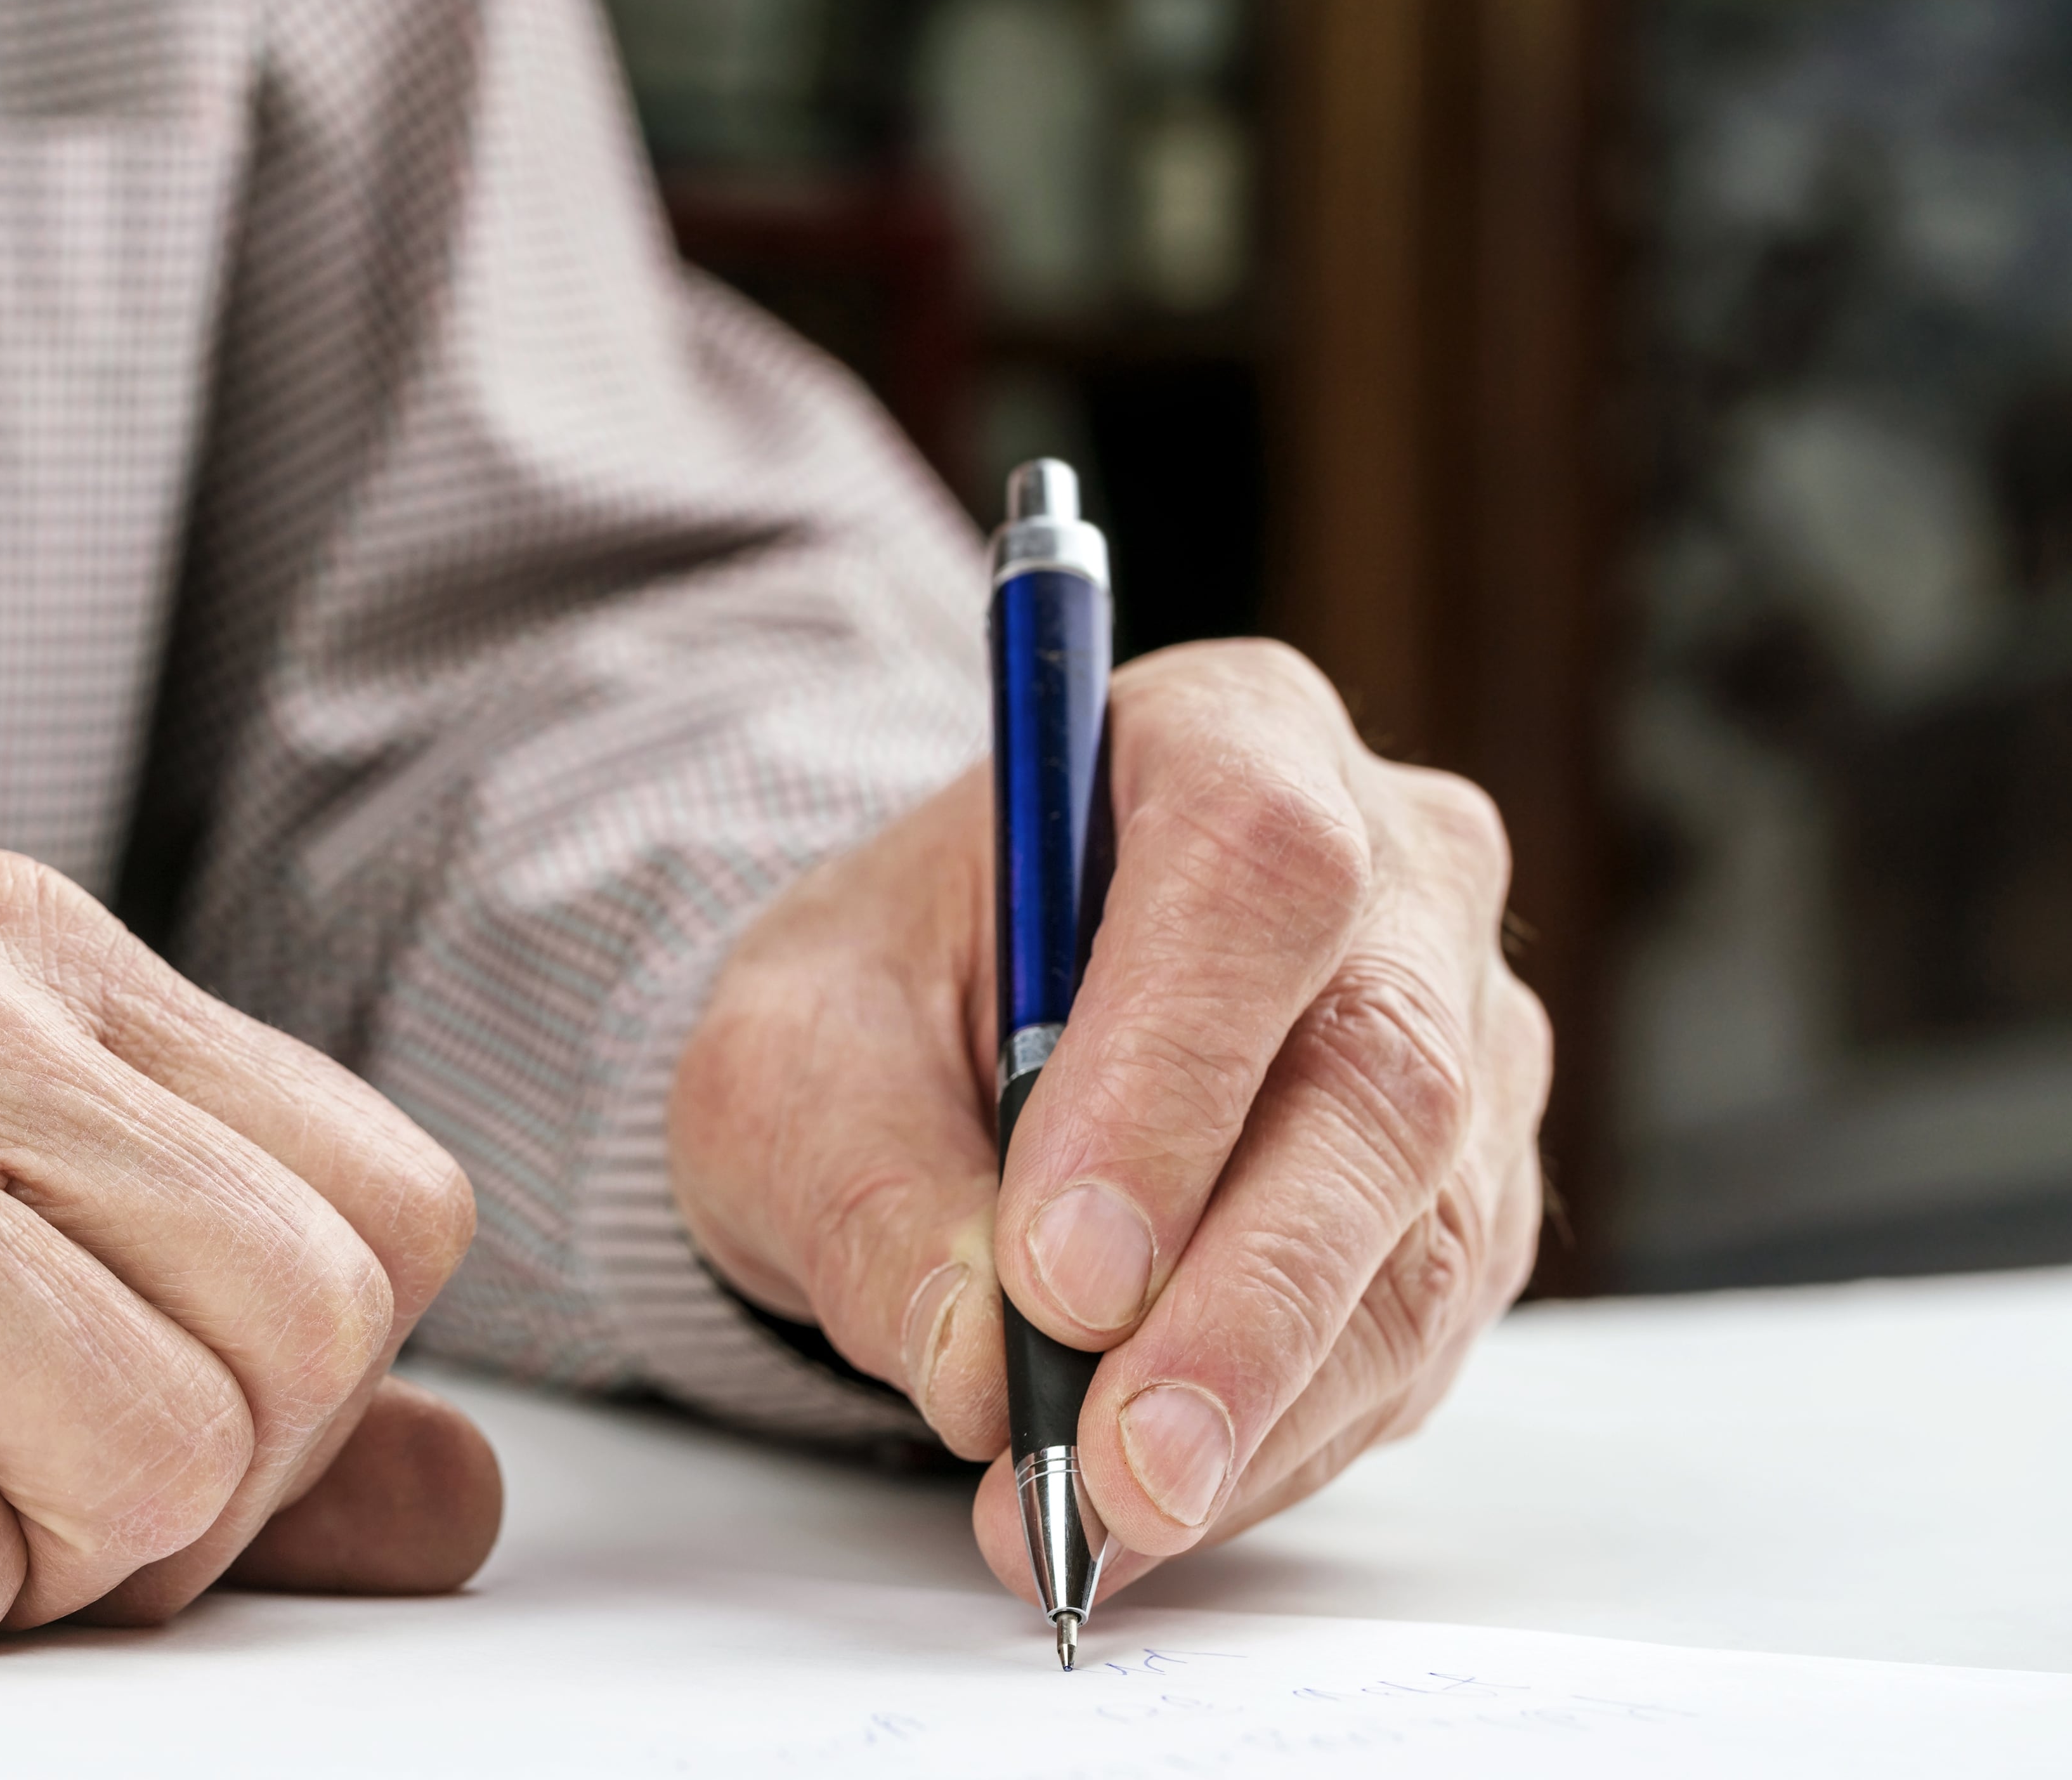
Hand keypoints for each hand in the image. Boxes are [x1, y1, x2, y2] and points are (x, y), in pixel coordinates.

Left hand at [669, 639, 1546, 1596]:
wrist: (942, 1046)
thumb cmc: (880, 1003)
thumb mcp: (786, 1060)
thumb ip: (866, 1191)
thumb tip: (978, 1371)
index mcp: (1227, 735)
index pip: (1253, 872)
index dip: (1170, 1081)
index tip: (1060, 1273)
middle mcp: (1396, 868)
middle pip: (1382, 1077)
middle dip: (1241, 1302)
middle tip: (1113, 1468)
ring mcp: (1465, 1036)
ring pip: (1425, 1236)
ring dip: (1262, 1408)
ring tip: (1098, 1520)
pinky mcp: (1468, 1196)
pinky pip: (1416, 1336)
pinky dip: (1281, 1441)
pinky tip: (1161, 1499)